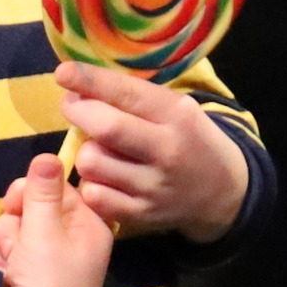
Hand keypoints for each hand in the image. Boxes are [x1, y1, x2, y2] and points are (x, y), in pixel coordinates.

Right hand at [0, 152, 114, 286]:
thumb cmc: (47, 283)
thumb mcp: (46, 231)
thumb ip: (43, 191)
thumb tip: (50, 154)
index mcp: (91, 231)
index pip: (65, 191)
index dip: (40, 189)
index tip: (22, 195)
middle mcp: (71, 246)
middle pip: (35, 208)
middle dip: (16, 218)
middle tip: (14, 234)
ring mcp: (45, 266)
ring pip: (14, 229)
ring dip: (5, 242)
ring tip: (9, 265)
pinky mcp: (21, 280)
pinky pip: (3, 253)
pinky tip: (0, 278)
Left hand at [57, 63, 252, 241]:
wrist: (223, 192)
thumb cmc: (191, 140)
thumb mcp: (178, 109)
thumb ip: (137, 99)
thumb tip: (83, 84)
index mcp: (177, 115)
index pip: (126, 93)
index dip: (89, 81)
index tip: (63, 72)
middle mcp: (167, 150)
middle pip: (106, 128)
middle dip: (78, 112)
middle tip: (73, 105)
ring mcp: (153, 186)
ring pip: (93, 163)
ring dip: (86, 151)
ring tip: (97, 147)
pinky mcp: (142, 214)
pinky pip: (95, 195)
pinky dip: (91, 183)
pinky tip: (103, 176)